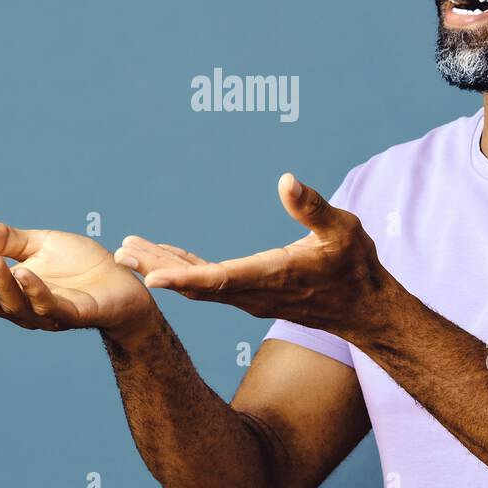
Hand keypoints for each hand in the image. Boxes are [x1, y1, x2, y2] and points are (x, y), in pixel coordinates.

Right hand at [0, 220, 156, 341]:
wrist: (124, 280)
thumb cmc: (80, 265)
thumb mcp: (39, 245)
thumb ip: (4, 240)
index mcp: (14, 294)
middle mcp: (27, 310)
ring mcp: (50, 315)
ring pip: (18, 306)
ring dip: (3, 284)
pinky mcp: (76, 314)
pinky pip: (51, 305)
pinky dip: (35, 290)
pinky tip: (24, 273)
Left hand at [115, 173, 398, 338]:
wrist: (365, 308)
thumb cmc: (356, 266)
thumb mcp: (343, 229)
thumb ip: (312, 207)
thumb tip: (286, 179)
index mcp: (273, 276)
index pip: (220, 279)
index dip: (184, 278)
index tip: (150, 278)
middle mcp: (255, 293)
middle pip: (197, 284)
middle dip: (157, 268)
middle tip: (122, 252)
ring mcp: (251, 297)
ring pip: (199, 286)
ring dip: (164, 269)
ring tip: (129, 251)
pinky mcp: (251, 295)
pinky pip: (210, 285)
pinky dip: (184, 271)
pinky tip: (164, 260)